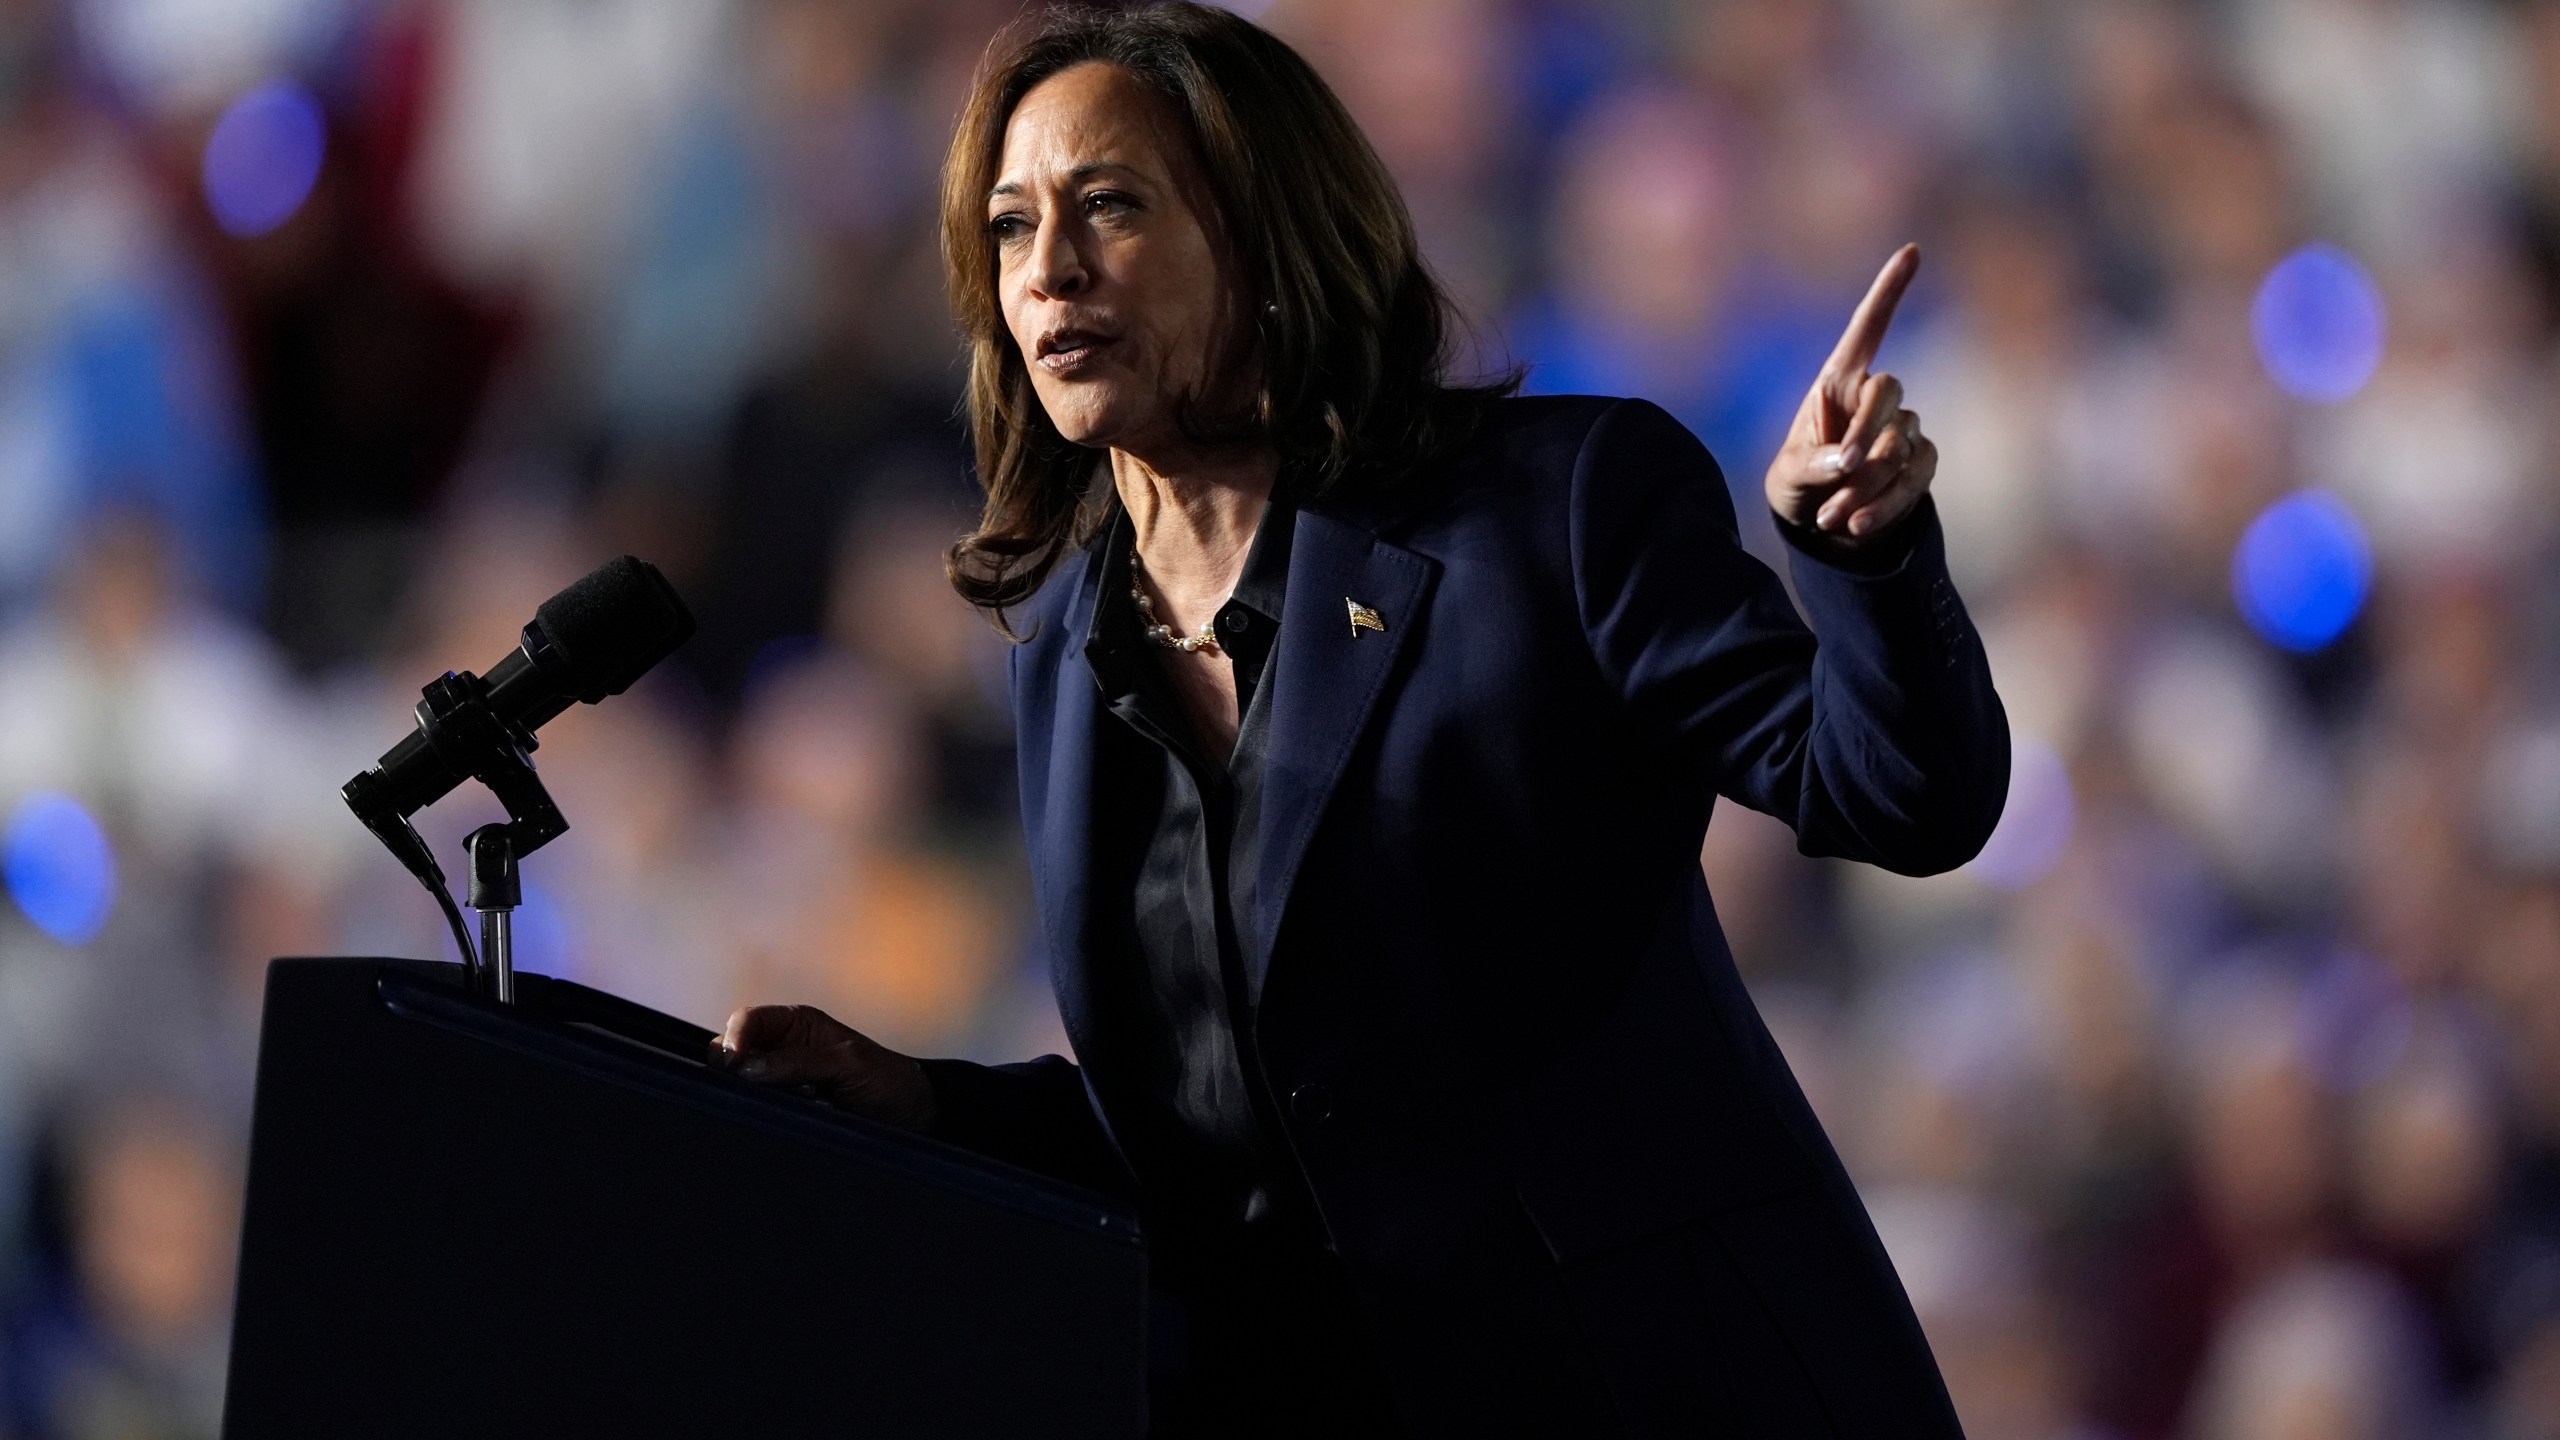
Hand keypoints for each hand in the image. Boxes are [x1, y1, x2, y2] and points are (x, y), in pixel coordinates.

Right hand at [708, 1004, 938, 1132]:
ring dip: (758, 1095)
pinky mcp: (786, 1110)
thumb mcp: (848, 1064)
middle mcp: (784, 1048)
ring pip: (743, 1085)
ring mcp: (782, 1082)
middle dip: (739, 1070)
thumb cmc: (888, 1080)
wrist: (913, 1117)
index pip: (748, 1020)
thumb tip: (746, 1068)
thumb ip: (798, 1061)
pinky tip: (792, 1117)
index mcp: (798, 1024)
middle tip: (764, 1089)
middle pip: (734, 1052)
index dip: (733, 1038)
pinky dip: (768, 1113)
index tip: (732, 1064)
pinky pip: (760, 1109)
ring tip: (797, 1102)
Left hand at [1764, 244, 1938, 545]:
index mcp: (1838, 381)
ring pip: (1900, 443)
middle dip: (1865, 431)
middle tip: (1838, 469)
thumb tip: (1845, 462)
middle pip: (1888, 391)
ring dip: (1866, 483)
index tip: (1912, 250)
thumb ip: (1811, 464)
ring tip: (1829, 517)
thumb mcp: (1789, 475)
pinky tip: (1855, 525)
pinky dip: (1886, 503)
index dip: (1889, 290)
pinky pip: (1916, 476)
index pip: (1868, 328)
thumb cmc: (1797, 482)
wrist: (1819, 520)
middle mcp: (1875, 396)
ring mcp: (1903, 427)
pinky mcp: (1919, 461)